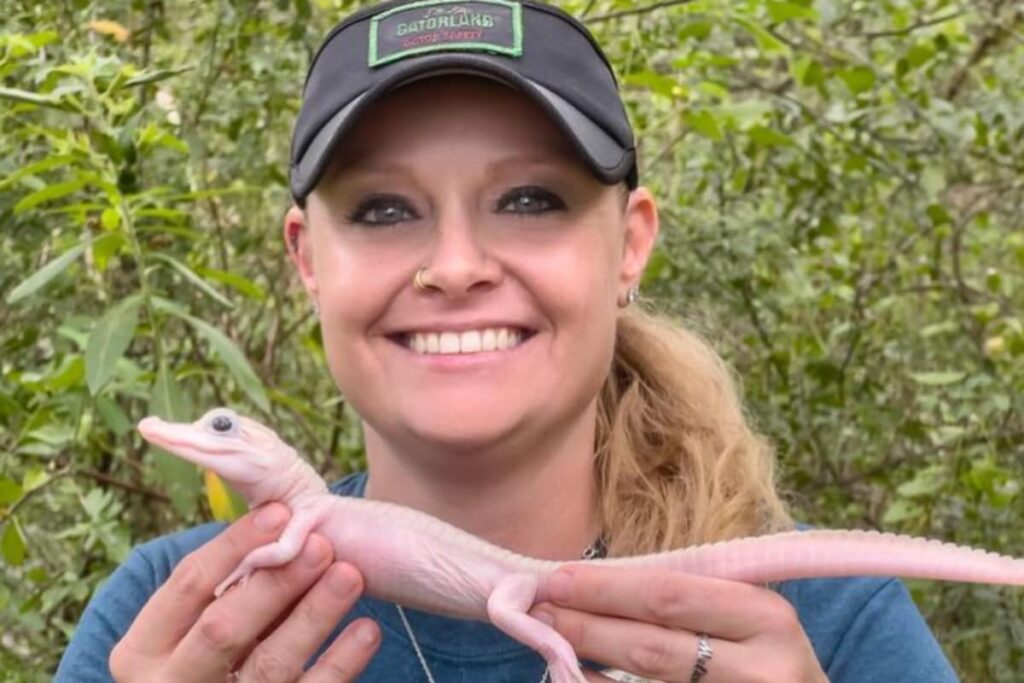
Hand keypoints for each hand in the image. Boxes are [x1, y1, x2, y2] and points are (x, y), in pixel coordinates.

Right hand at [110, 503, 379, 681]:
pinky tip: (366, 630)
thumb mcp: (189, 628)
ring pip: (270, 665)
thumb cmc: (203, 659)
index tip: (281, 512)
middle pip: (223, 629)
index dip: (235, 545)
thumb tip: (282, 522)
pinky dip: (340, 663)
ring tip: (350, 576)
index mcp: (143, 649)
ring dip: (314, 617)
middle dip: (275, 583)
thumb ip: (224, 587)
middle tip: (321, 544)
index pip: (188, 585)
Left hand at [530, 565, 827, 682]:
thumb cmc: (767, 653)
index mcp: (765, 617)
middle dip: (586, 625)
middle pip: (651, 647)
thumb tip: (597, 582)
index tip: (557, 577)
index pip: (670, 596)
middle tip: (538, 607)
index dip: (606, 588)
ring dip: (587, 663)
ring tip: (549, 639)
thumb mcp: (749, 615)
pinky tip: (575, 677)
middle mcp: (758, 668)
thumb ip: (690, 597)